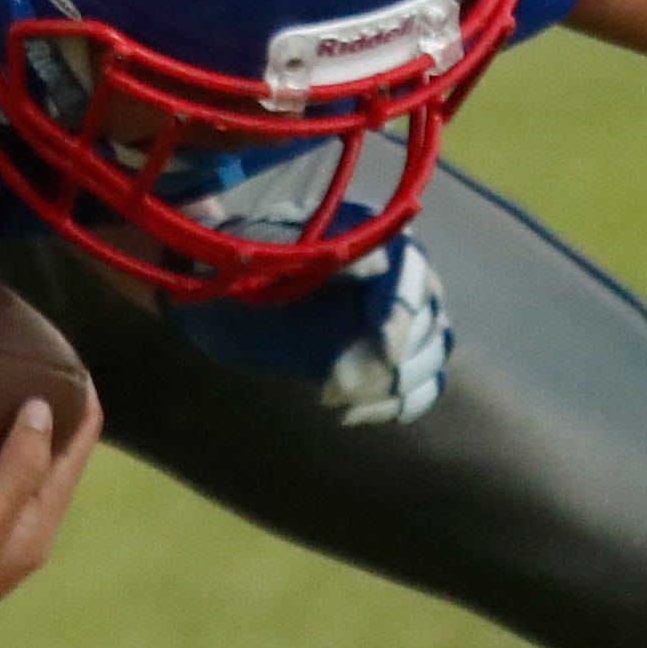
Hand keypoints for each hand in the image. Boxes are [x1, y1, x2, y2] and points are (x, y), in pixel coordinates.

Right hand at [0, 386, 104, 647]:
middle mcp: (22, 539)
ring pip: (18, 482)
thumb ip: (19, 463)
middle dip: (56, 425)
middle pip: (52, 468)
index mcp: (38, 529)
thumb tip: (43, 408)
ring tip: (7, 402)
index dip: (83, 412)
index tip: (80, 371)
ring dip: (20, 444)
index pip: (75, 459)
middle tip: (46, 377)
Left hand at [162, 228, 453, 426]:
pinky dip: (396, 405)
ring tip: (341, 394)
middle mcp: (392, 274)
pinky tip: (348, 412)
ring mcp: (391, 318)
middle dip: (396, 354)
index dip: (403, 307)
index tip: (382, 346)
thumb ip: (309, 254)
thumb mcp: (262, 249)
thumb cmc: (235, 262)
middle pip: (431, 316)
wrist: (213, 297)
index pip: (411, 267)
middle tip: (341, 380)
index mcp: (367, 235)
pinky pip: (418, 387)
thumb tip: (366, 262)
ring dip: (398, 383)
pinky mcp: (381, 360)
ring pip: (433, 353)